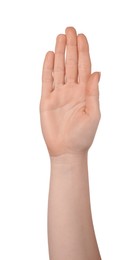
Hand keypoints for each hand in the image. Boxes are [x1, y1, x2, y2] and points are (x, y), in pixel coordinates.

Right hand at [40, 27, 100, 156]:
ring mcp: (58, 94)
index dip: (83, 51)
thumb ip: (93, 92)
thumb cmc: (83, 135)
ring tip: (60, 37)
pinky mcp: (46, 100)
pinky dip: (47, 68)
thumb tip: (97, 72)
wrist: (67, 150)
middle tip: (70, 29)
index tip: (82, 36)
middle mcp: (71, 90)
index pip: (84, 67)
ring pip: (58, 69)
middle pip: (71, 64)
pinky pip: (46, 80)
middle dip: (71, 47)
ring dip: (59, 53)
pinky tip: (49, 56)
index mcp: (84, 92)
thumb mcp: (93, 113)